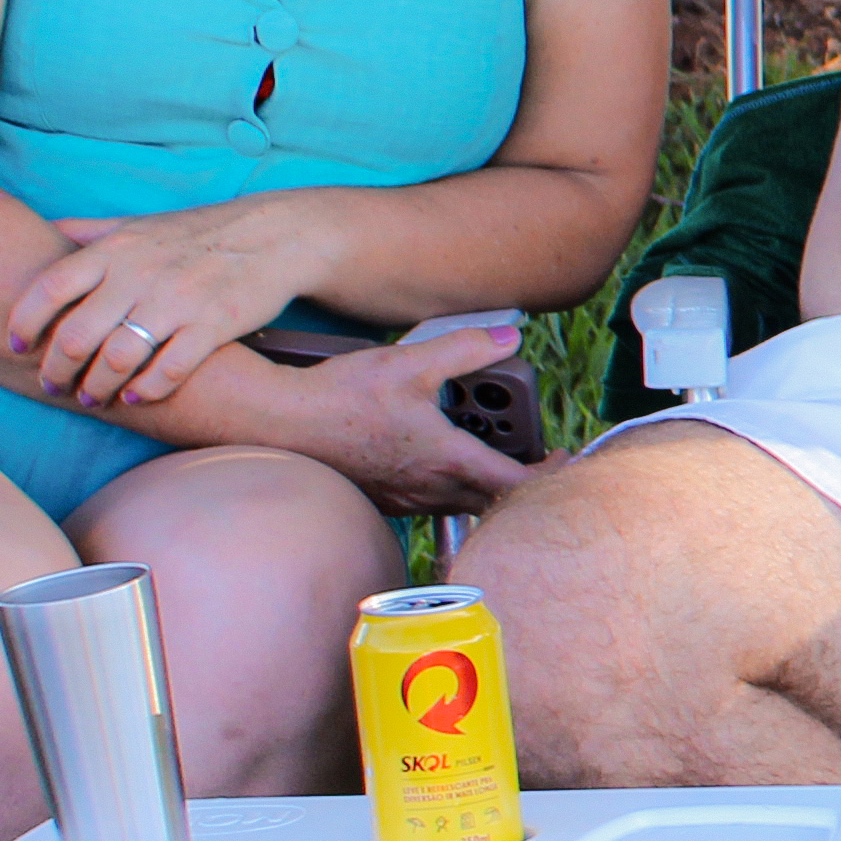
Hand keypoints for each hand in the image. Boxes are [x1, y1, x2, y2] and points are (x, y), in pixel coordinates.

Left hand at [10, 201, 317, 411]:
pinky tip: (135, 395)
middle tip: (53, 386)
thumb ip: (90, 231)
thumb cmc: (197, 233)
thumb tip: (42, 230)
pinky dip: (146, 389)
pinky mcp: (214, 324)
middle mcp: (140, 273)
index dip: (24, 323)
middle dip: (57, 370)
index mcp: (116, 248)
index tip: (16, 346)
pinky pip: (169, 368)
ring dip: (97, 387)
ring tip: (92, 397)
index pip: (49, 288)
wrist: (274, 235)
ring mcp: (178, 300)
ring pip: (118, 359)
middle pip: (77, 335)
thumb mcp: (139, 222)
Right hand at [256, 318, 537, 520]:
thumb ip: (464, 350)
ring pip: (460, 503)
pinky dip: (447, 485)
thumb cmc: (340, 396)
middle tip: (529, 452)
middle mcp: (428, 489)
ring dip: (481, 482)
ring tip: (484, 447)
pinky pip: (429, 503)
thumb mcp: (409, 362)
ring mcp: (403, 499)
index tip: (562, 458)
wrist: (278, 422)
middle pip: (493, 501)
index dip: (549, 477)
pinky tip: (436, 456)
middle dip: (517, 480)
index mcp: (445, 460)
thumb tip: (508, 337)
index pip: (516, 486)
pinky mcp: (382, 499)